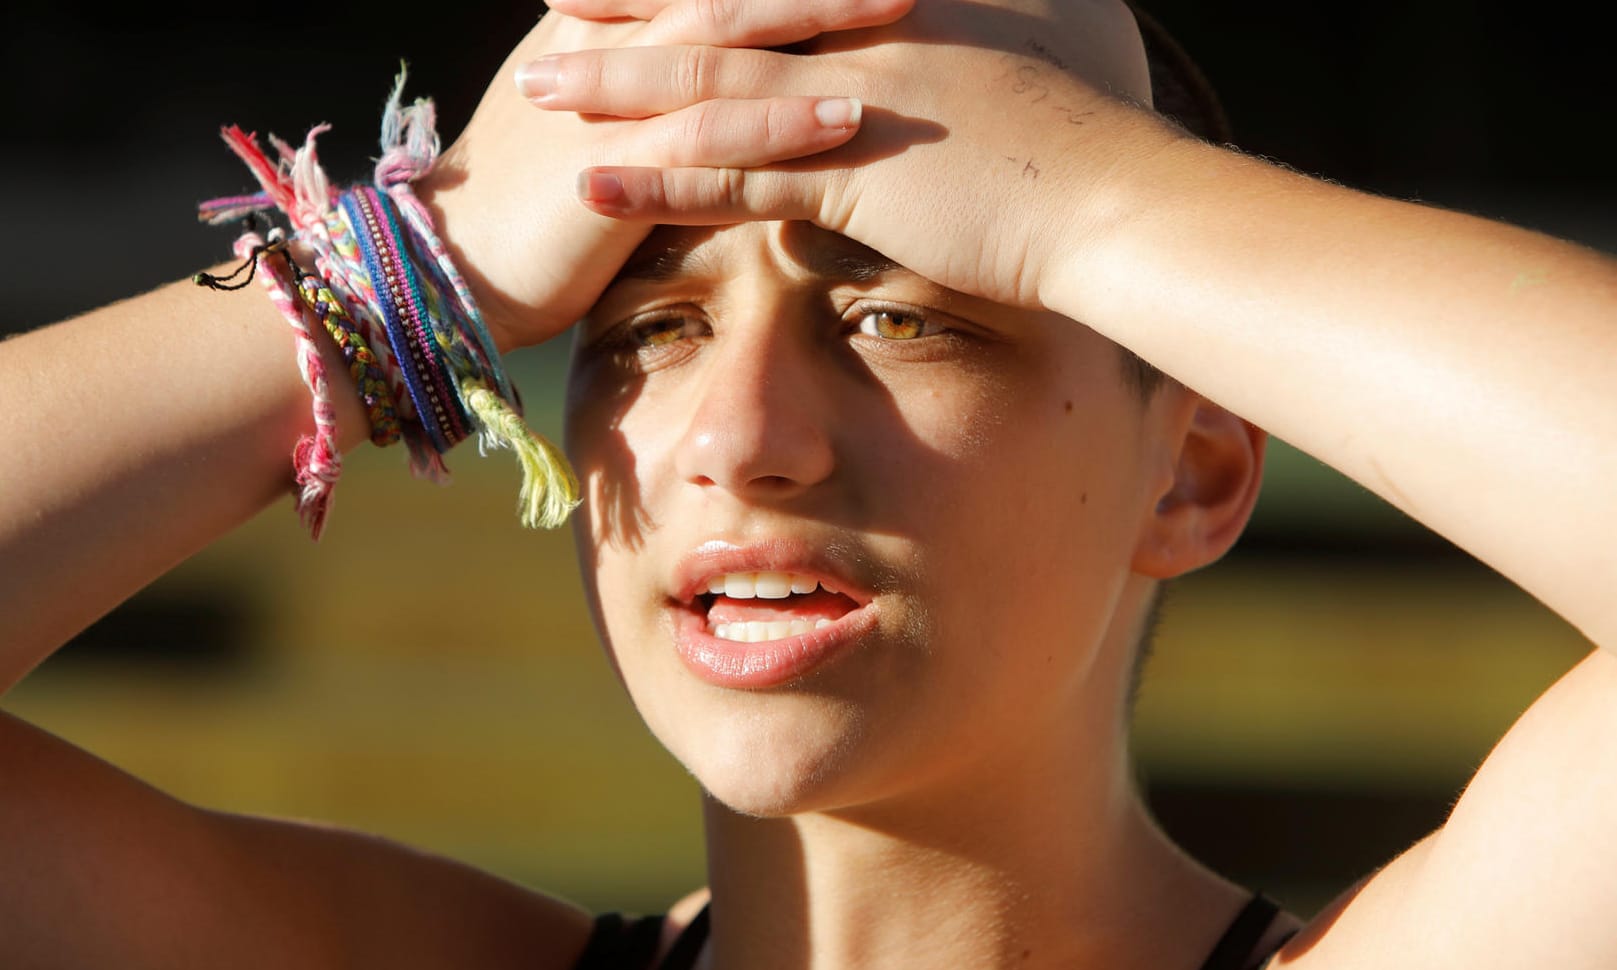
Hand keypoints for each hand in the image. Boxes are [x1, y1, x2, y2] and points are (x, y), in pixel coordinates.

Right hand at [420, 0, 913, 350]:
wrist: (449, 264)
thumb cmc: (525, 196)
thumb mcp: (590, 117)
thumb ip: (645, 80)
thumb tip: (716, 65)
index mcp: (611, 19)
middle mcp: (615, 39)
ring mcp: (616, 98)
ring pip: (729, 37)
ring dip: (819, 17)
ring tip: (902, 2)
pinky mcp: (621, 169)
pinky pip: (712, 138)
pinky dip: (780, 125)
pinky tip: (847, 116)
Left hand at [524, 0, 1188, 314]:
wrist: (1117, 199)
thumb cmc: (1070, 151)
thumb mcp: (995, 80)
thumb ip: (925, 69)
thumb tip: (878, 90)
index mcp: (887, 8)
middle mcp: (854, 36)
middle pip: (717, 9)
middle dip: (626, 2)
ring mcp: (847, 100)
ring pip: (704, 84)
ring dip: (613, 86)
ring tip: (533, 89)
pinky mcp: (848, 174)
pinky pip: (730, 176)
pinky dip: (656, 178)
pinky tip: (591, 181)